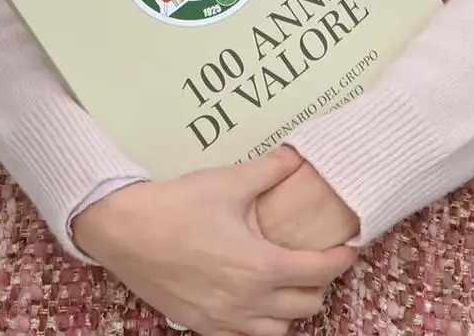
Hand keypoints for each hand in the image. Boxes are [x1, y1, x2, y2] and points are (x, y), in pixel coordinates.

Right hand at [70, 148, 360, 335]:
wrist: (124, 231)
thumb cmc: (178, 206)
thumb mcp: (230, 181)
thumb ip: (272, 169)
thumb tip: (299, 156)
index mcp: (261, 266)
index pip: (321, 271)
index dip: (342, 257)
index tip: (349, 245)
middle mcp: (248, 302)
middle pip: (307, 305)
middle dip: (319, 282)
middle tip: (316, 258)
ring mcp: (224, 319)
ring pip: (279, 330)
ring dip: (291, 308)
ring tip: (287, 282)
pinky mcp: (201, 325)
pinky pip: (245, 335)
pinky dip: (259, 322)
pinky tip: (253, 298)